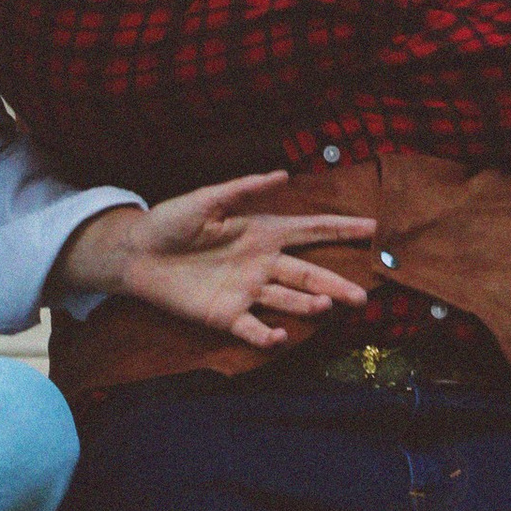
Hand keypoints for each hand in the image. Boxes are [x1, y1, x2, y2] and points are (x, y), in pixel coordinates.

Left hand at [61, 176, 376, 350]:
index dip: (342, 229)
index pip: (311, 230)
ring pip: (288, 300)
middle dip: (337, 283)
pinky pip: (253, 328)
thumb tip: (283, 174)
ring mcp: (247, 291)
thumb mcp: (206, 199)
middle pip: (310, 273)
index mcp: (262, 232)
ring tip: (326, 306)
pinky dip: (267, 335)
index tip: (374, 228)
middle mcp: (262, 263)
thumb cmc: (170, 221)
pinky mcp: (227, 315)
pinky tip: (278, 336)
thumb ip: (244, 189)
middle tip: (363, 296)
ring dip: (308, 305)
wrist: (136, 255)